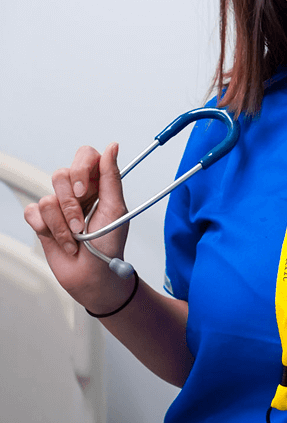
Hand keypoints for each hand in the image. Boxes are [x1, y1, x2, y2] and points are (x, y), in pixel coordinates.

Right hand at [24, 143, 129, 309]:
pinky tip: (62, 241)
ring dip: (63, 224)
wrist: (93, 276)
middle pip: (61, 175)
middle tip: (82, 224)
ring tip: (76, 238)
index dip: (81, 169)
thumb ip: (111, 176)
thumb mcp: (116, 209)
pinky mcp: (42, 221)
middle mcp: (77, 191)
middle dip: (71, 204)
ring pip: (48, 198)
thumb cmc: (109, 244)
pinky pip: (33, 212)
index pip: (85, 156)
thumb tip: (112, 146)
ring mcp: (58, 206)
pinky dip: (48, 229)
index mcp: (97, 183)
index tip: (85, 191)